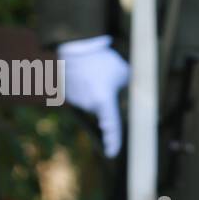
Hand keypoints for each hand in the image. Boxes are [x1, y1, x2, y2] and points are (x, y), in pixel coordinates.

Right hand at [57, 35, 128, 157]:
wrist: (75, 46)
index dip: (113, 141)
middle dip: (105, 97)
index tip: (112, 153)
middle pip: (101, 108)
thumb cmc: (101, 59)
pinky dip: (82, 86)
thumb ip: (128, 87)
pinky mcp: (65, 92)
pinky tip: (82, 73)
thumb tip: (133, 94)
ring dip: (93, 90)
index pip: (112, 126)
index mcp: (104, 101)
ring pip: (89, 100)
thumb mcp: (123, 72)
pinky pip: (79, 94)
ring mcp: (75, 99)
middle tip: (106, 79)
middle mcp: (88, 104)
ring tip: (92, 71)